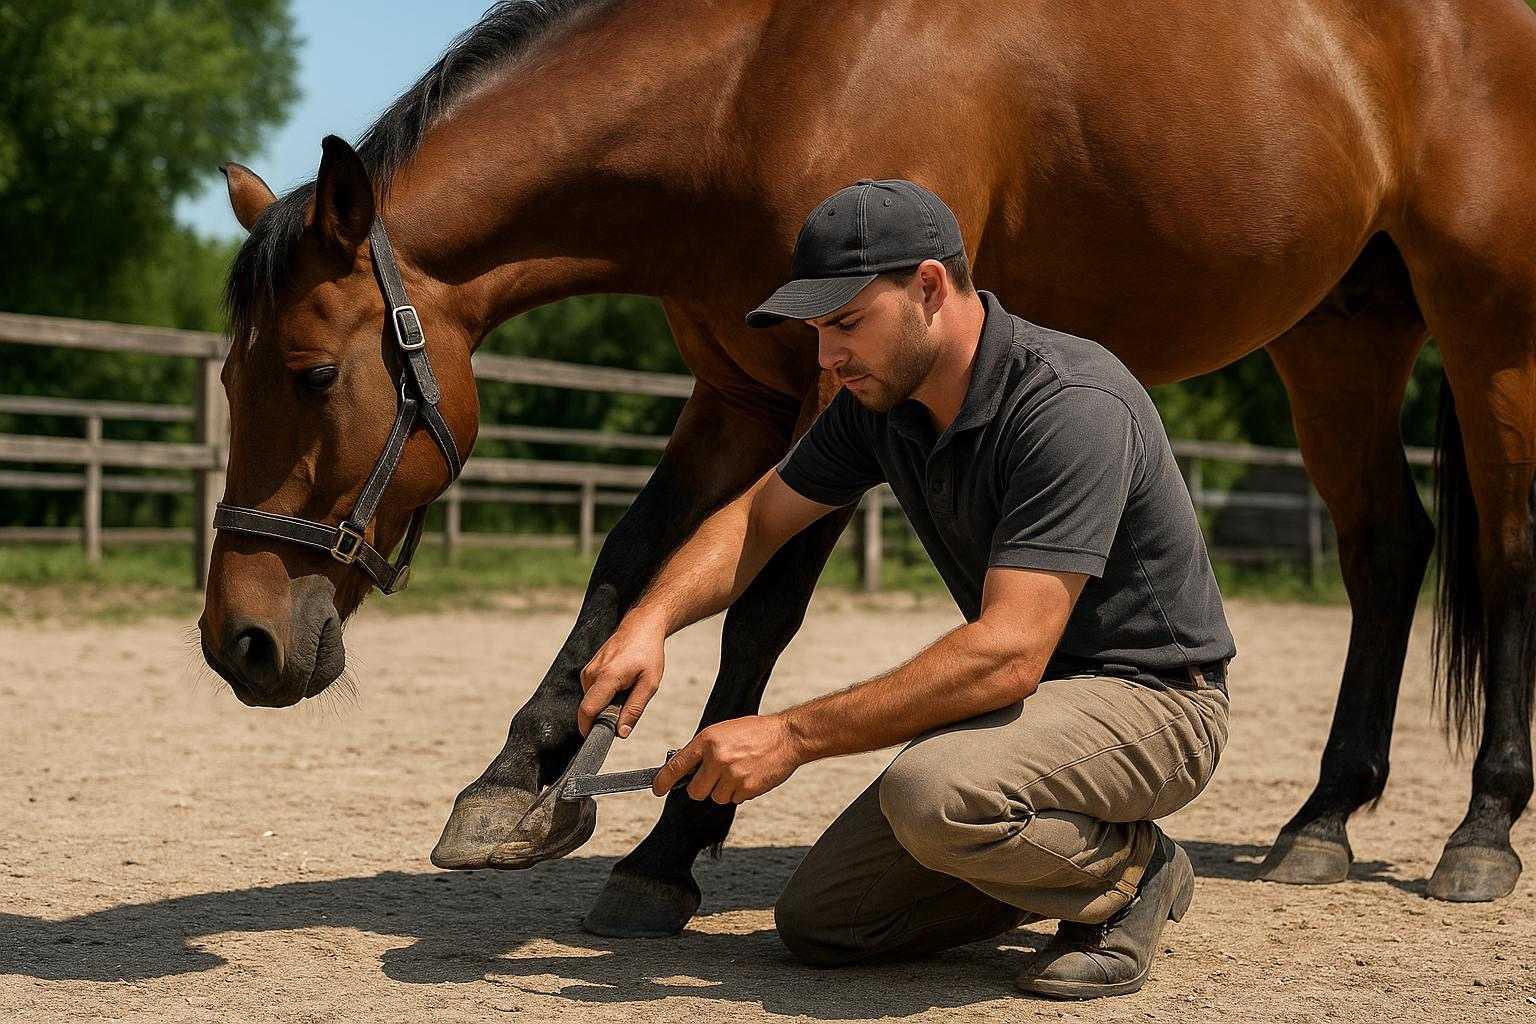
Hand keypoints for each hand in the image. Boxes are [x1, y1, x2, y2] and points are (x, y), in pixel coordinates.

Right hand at [579, 614, 665, 736]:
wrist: (641, 626)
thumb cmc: (648, 653)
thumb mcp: (650, 683)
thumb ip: (634, 709)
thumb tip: (620, 733)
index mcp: (607, 676)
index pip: (587, 710)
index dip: (588, 729)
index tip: (597, 739)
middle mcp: (592, 673)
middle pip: (589, 708)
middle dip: (603, 717)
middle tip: (626, 709)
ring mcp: (588, 670)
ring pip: (591, 701)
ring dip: (606, 704)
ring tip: (627, 690)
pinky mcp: (588, 670)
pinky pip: (592, 692)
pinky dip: (604, 695)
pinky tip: (620, 683)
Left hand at [653, 714, 802, 802]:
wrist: (787, 737)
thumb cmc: (755, 732)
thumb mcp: (723, 731)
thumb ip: (704, 749)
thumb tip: (686, 769)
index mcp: (708, 740)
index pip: (678, 764)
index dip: (664, 780)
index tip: (657, 789)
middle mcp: (717, 758)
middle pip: (695, 791)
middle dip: (703, 788)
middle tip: (716, 777)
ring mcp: (732, 775)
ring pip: (716, 798)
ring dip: (724, 790)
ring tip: (739, 771)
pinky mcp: (747, 788)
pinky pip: (734, 800)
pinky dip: (740, 792)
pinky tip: (750, 776)